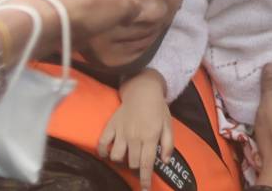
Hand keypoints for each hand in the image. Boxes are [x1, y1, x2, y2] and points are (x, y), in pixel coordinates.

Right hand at [98, 71, 171, 190]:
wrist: (142, 90)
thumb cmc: (158, 109)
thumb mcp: (169, 125)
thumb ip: (168, 144)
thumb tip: (165, 162)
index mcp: (150, 137)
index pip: (146, 164)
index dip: (145, 179)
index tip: (145, 189)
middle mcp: (134, 137)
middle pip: (131, 163)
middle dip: (135, 169)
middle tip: (138, 165)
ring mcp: (120, 132)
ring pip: (116, 157)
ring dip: (121, 161)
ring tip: (127, 157)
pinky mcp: (110, 127)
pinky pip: (102, 144)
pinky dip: (104, 152)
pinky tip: (109, 153)